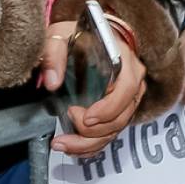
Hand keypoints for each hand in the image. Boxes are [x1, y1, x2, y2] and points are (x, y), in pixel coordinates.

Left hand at [40, 21, 146, 156]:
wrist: (90, 37)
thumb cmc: (78, 35)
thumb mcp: (61, 36)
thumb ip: (54, 54)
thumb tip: (52, 82)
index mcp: (124, 61)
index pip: (127, 89)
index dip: (109, 107)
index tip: (85, 116)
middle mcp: (132, 82)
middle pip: (121, 117)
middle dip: (93, 131)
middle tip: (68, 127)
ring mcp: (127, 100)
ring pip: (114, 130)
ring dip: (88, 143)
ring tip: (62, 143)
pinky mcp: (117, 111)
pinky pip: (109, 134)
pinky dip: (92, 146)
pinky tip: (73, 148)